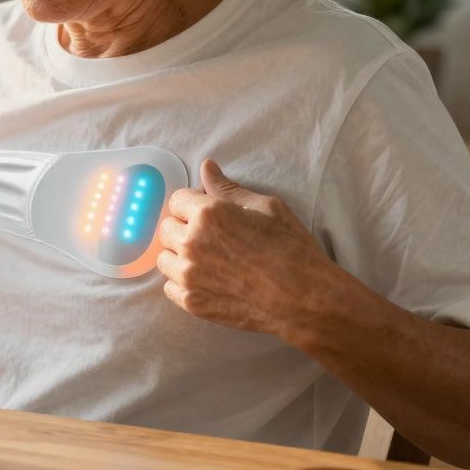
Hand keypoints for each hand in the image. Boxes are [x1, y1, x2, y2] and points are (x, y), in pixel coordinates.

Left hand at [156, 159, 344, 338]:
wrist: (304, 298)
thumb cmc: (291, 249)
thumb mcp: (266, 207)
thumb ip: (228, 188)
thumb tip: (206, 167)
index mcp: (208, 214)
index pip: (177, 200)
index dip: (193, 204)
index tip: (208, 214)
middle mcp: (192, 243)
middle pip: (166, 229)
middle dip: (184, 228)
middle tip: (212, 237)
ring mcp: (189, 276)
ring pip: (164, 259)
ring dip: (180, 256)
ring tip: (208, 260)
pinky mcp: (192, 302)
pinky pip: (170, 287)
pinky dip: (183, 283)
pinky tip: (207, 280)